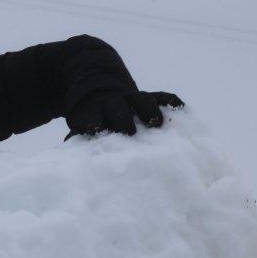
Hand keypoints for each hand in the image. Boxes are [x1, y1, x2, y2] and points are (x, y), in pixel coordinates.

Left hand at [65, 91, 184, 138]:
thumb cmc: (95, 126)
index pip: (93, 116)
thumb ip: (79, 144)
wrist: (101, 97)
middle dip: (123, 118)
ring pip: (142, 98)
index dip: (94, 122)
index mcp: (94, 112)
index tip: (96, 131)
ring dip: (149, 109)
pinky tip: (181, 109)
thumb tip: (75, 162)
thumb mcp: (83, 132)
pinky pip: (163, 95)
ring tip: (157, 123)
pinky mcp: (151, 96)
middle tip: (130, 133)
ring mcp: (133, 98)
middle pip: (117, 106)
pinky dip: (171, 101)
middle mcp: (114, 103)